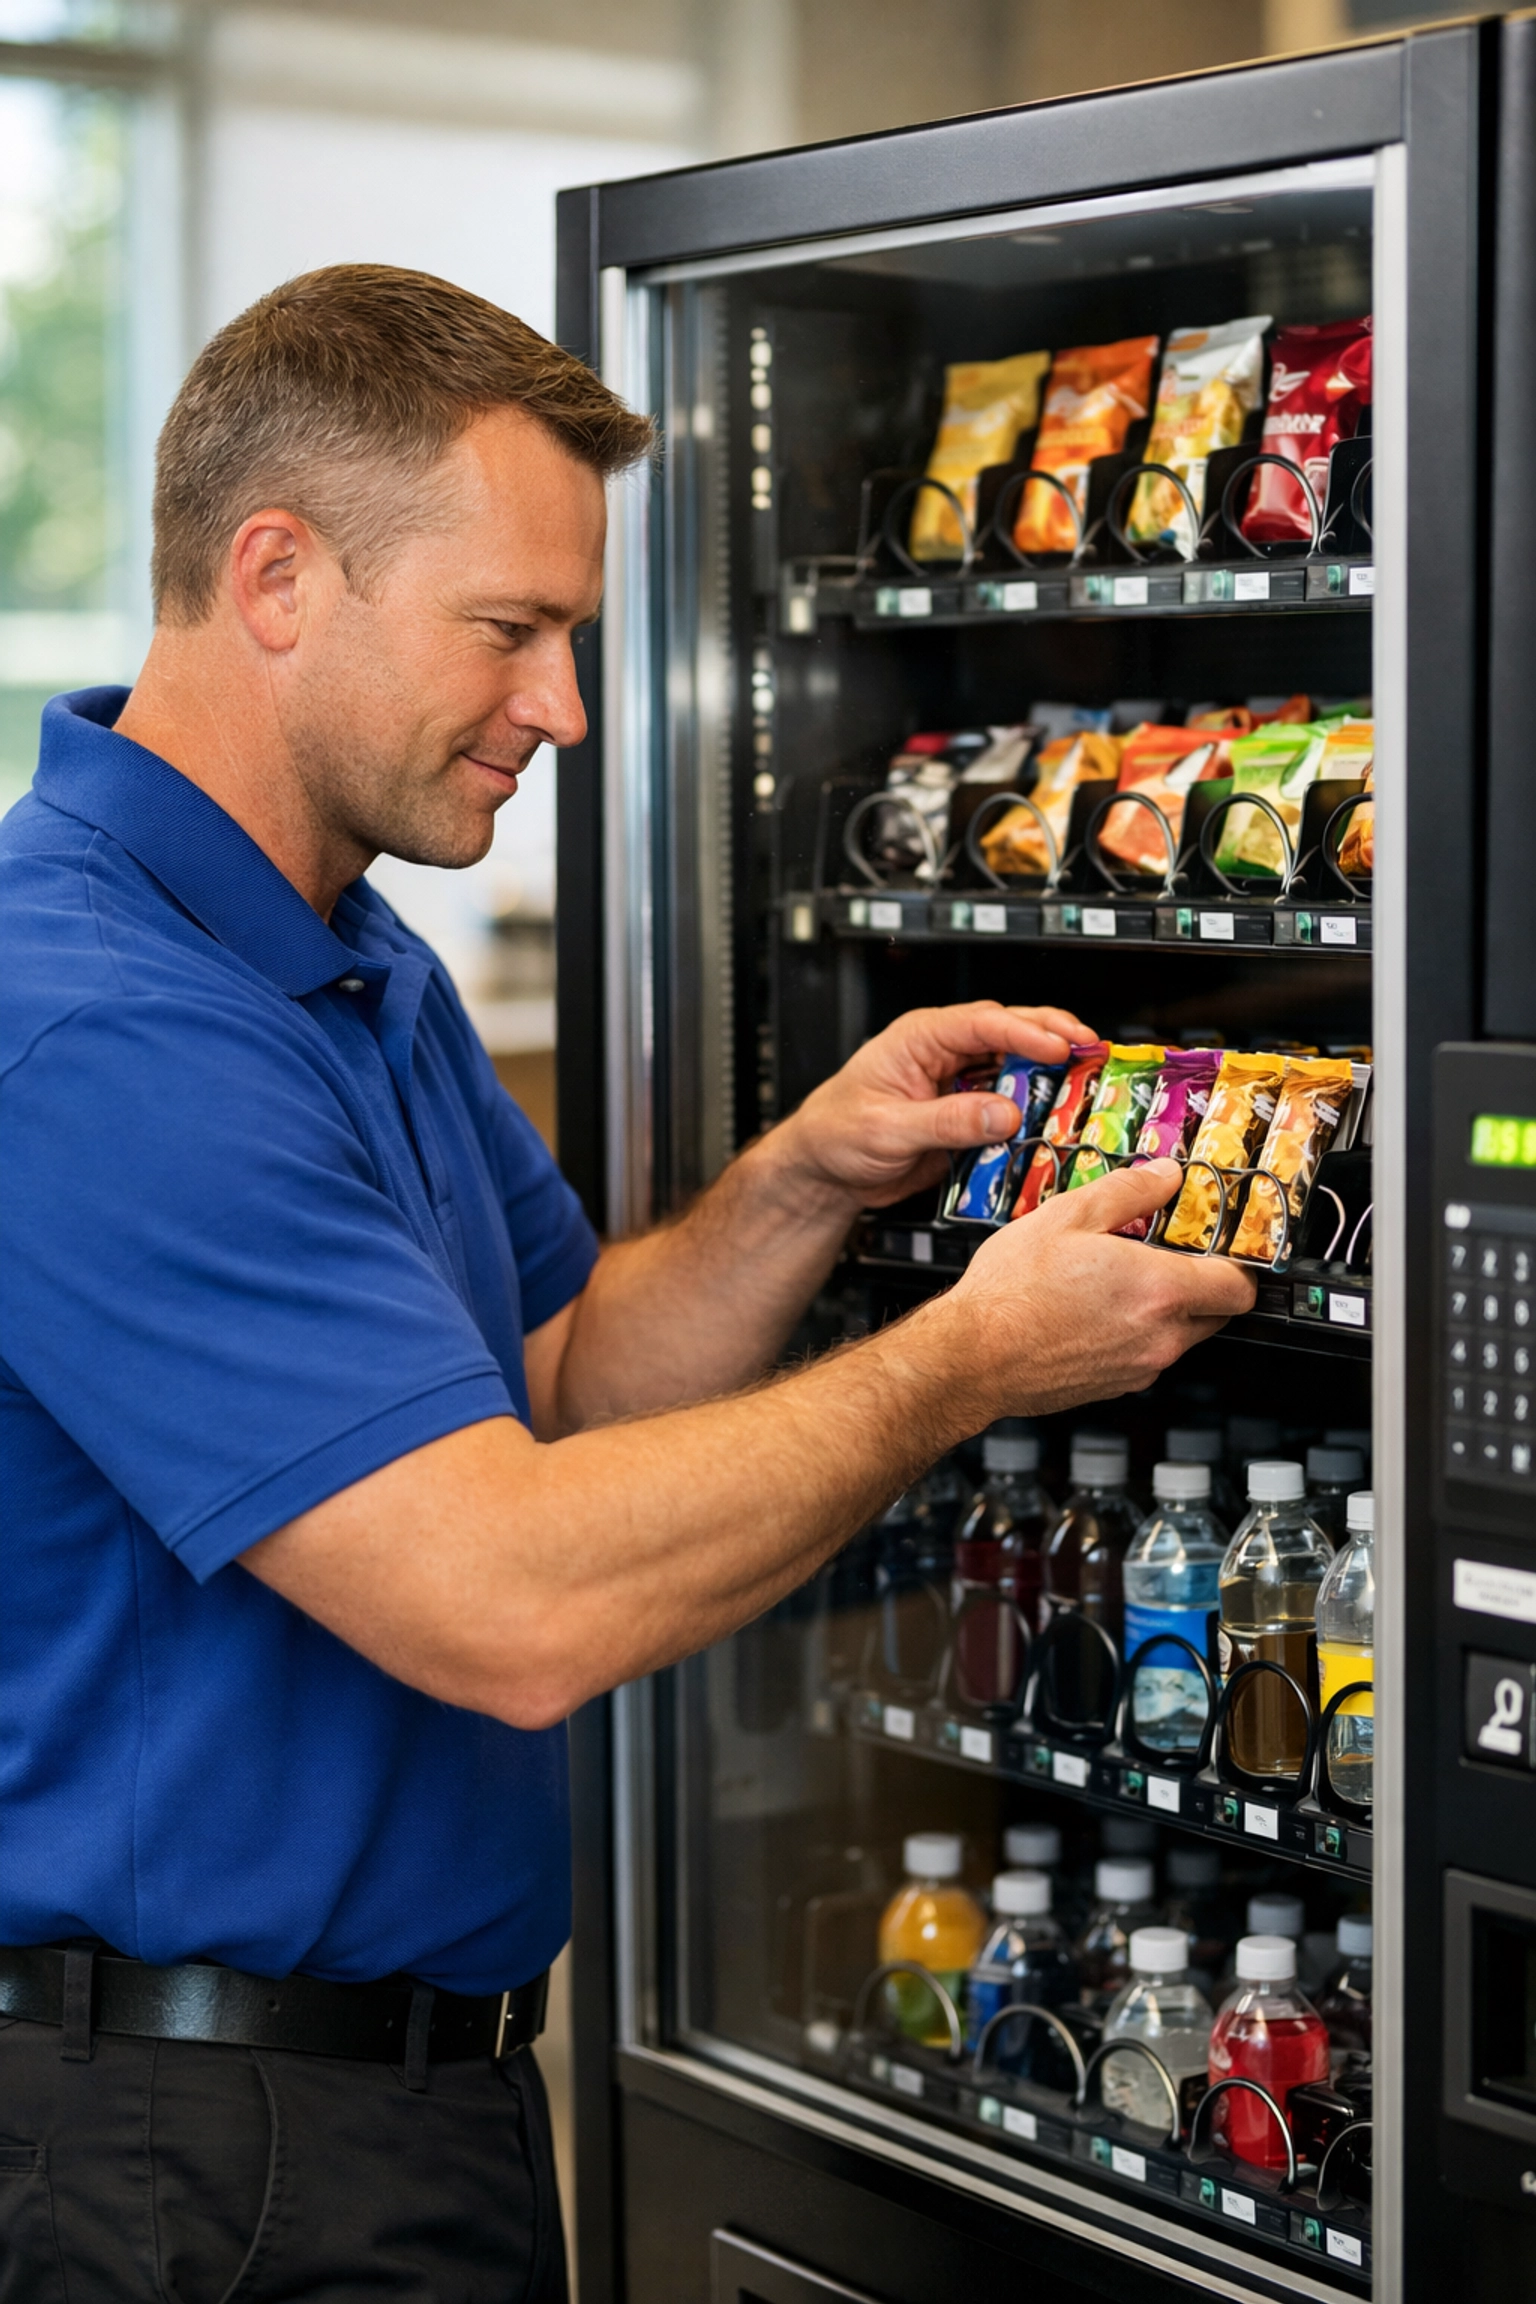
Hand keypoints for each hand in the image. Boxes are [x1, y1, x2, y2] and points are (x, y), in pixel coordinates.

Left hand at [766, 1000, 1092, 1210]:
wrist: (823, 1172)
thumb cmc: (835, 1134)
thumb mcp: (888, 1129)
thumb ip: (947, 1121)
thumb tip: (1004, 1113)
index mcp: (920, 1038)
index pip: (982, 1023)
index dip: (1025, 1032)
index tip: (1060, 1047)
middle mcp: (944, 1053)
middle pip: (1010, 1034)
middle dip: (1054, 1040)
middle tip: (1094, 1053)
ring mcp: (959, 1083)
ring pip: (1015, 1068)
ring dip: (1050, 1077)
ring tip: (1089, 1085)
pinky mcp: (967, 1114)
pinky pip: (1008, 1107)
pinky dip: (1034, 1113)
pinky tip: (1057, 1121)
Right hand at [930, 1158, 1256, 1419]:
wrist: (970, 1358)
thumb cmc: (1010, 1294)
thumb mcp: (1067, 1217)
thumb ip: (1128, 1192)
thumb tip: (1164, 1177)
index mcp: (1159, 1290)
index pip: (1240, 1285)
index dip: (1237, 1261)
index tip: (1220, 1242)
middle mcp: (1160, 1336)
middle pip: (1218, 1311)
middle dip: (1203, 1280)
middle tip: (1168, 1252)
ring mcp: (1140, 1366)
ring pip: (1181, 1334)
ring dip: (1166, 1307)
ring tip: (1120, 1277)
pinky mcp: (1117, 1385)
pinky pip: (1147, 1353)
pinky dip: (1137, 1331)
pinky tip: (1096, 1308)